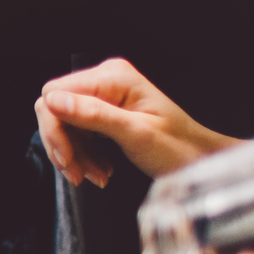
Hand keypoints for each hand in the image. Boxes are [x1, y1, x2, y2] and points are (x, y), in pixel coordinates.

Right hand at [34, 58, 236, 185]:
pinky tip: (99, 169)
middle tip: (77, 173)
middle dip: (63, 145)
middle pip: (55, 109)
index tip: (66, 159)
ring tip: (94, 176)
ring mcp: (105, 95)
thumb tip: (53, 101)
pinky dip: (83, 154)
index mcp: (113, 77)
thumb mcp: (136, 133)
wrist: (200, 160)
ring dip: (74, 154)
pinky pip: (77, 131)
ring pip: (63, 124)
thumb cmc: (179, 148)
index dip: (54, 128)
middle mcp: (106, 80)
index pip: (55, 94)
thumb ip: (94, 115)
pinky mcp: (104, 111)